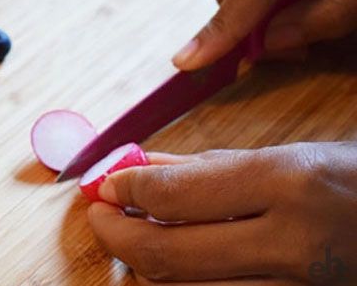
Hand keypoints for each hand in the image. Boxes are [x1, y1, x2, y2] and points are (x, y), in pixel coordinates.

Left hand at [87, 142, 356, 284]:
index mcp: (288, 184)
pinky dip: (178, 282)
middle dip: (115, 233)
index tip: (106, 183)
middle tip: (100, 214)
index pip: (176, 194)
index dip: (125, 188)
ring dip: (142, 265)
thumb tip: (139, 168)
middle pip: (167, 255)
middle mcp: (289, 244)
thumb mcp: (289, 157)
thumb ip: (207, 166)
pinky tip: (171, 260)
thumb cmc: (356, 182)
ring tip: (134, 234)